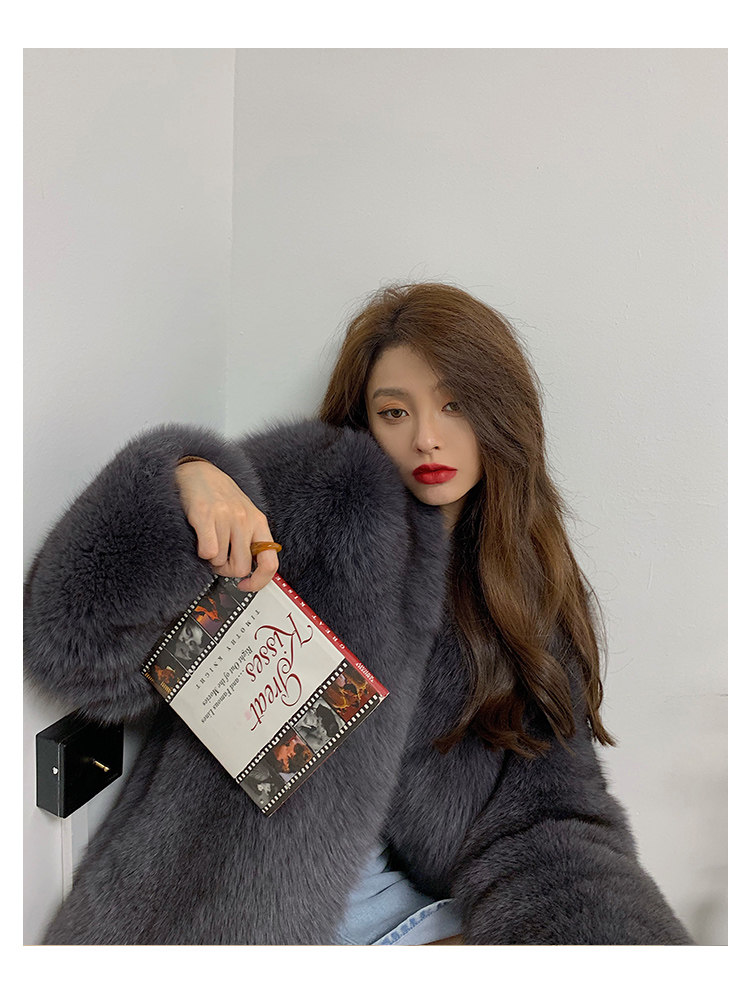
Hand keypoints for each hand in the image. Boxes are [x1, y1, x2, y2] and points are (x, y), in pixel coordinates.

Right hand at [175, 460, 278, 592]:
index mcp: (258, 522)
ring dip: (210, 559)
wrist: (197, 471)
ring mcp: (225, 516)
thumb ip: (250, 540)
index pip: (270, 562)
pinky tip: (199, 539)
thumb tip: (249, 573)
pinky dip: (200, 552)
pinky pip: (207, 551)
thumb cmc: (220, 497)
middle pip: (240, 568)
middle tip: (218, 559)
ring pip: (220, 561)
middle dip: (226, 570)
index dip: (259, 581)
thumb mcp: (244, 516)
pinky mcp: (204, 515)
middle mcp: (245, 519)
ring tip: (208, 542)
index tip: (246, 586)